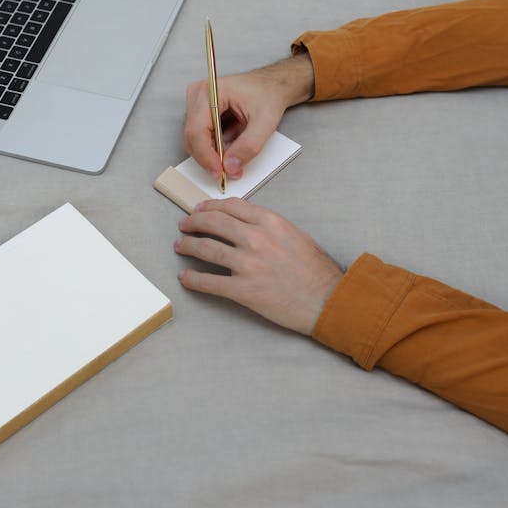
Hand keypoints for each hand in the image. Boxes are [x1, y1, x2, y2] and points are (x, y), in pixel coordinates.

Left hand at [174, 197, 342, 334]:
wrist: (328, 300)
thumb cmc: (316, 269)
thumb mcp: (294, 234)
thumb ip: (268, 225)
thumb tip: (243, 222)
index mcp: (269, 221)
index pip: (230, 206)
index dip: (210, 206)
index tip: (200, 209)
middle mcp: (256, 238)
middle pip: (214, 222)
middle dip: (194, 221)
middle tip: (184, 225)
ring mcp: (248, 264)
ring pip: (207, 248)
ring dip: (188, 245)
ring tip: (180, 245)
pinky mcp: (244, 290)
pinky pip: (210, 282)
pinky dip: (193, 278)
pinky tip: (185, 276)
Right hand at [183, 53, 313, 180]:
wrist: (271, 85)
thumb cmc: (268, 94)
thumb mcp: (265, 121)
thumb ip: (249, 146)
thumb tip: (230, 166)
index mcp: (210, 91)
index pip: (197, 130)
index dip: (206, 156)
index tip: (219, 172)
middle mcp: (198, 95)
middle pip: (193, 137)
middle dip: (211, 158)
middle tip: (231, 170)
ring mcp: (196, 104)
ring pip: (196, 140)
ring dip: (215, 152)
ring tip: (238, 148)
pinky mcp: (200, 113)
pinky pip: (202, 138)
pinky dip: (217, 146)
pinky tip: (234, 139)